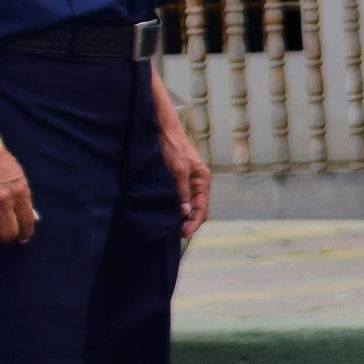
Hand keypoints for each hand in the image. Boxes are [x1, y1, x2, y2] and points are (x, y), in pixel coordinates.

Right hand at [0, 141, 34, 247]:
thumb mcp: (19, 178)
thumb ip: (24, 199)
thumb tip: (32, 218)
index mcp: (20, 193)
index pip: (26, 222)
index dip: (25, 234)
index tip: (23, 238)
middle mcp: (2, 202)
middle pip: (8, 232)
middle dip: (9, 237)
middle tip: (6, 235)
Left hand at [156, 86, 210, 238]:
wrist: (161, 129)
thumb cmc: (171, 147)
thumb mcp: (177, 170)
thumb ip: (182, 191)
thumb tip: (185, 212)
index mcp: (202, 179)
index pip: (203, 207)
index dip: (194, 222)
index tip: (182, 234)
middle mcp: (197, 182)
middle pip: (197, 208)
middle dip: (188, 222)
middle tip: (175, 234)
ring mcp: (187, 181)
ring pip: (188, 205)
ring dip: (181, 216)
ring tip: (170, 227)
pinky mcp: (177, 179)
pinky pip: (179, 198)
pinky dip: (175, 208)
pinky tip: (166, 214)